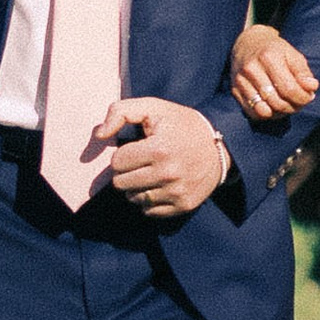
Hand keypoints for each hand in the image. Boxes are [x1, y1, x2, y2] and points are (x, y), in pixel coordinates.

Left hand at [100, 97, 231, 221]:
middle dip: (126, 172)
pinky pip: (149, 211)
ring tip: (150, 174)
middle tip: (141, 162)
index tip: (136, 149)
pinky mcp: (183, 206)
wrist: (220, 146)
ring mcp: (176, 192)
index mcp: (159, 149)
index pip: (117, 162)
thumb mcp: (153, 107)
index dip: (123, 154)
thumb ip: (120, 112)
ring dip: (136, 187)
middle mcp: (168, 174)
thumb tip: (99, 135)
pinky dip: (148, 200)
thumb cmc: (181, 125)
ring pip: (133, 199)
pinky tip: (158, 186)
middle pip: (121, 183)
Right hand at [227, 25, 318, 125]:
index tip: (309, 97)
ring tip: (287, 105)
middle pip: (276, 101)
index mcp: (268, 57)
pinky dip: (266, 115)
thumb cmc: (274, 50)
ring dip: (280, 113)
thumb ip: (303, 72)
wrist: (247, 44)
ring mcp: (241, 81)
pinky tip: (274, 107)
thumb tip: (312, 87)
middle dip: (293, 107)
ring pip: (263, 110)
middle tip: (299, 103)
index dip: (302, 98)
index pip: (289, 88)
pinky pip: (252, 113)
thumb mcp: (292, 54)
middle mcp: (252, 69)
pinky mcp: (234, 90)